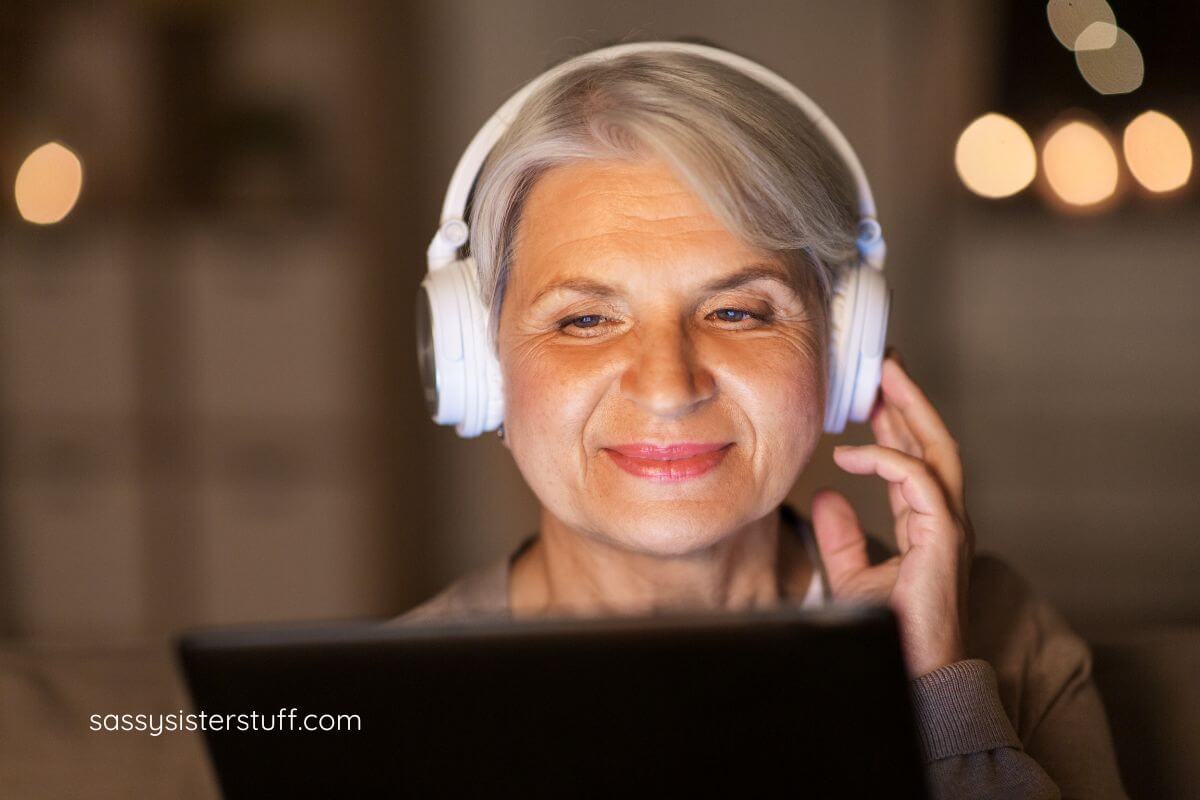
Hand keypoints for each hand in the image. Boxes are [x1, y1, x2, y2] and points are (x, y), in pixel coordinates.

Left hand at [811, 348, 974, 679]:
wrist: (914, 672)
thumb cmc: (891, 629)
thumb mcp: (852, 574)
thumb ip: (841, 534)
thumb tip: (824, 494)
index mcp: (927, 521)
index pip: (915, 457)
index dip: (896, 420)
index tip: (872, 389)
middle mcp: (944, 517)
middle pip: (933, 442)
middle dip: (909, 398)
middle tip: (884, 360)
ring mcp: (949, 527)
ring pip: (937, 452)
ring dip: (911, 410)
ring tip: (885, 376)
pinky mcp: (944, 540)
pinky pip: (920, 484)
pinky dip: (889, 461)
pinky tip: (853, 455)